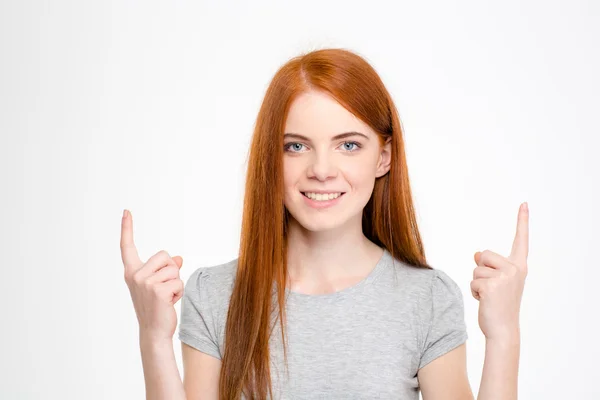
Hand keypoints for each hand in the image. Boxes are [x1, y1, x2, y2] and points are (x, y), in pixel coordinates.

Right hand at [120, 209, 183, 342]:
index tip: (126, 211)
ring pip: (174, 269)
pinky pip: (179, 282)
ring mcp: (145, 283)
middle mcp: (135, 275)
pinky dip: (179, 292)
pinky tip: (169, 303)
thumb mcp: (159, 284)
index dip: (127, 228)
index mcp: (132, 272)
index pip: (128, 246)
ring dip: (176, 283)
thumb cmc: (157, 308)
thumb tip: (180, 258)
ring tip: (166, 298)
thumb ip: (167, 269)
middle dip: (171, 270)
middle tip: (164, 289)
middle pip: (165, 255)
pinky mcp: (158, 291)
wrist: (154, 332)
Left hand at [471, 202, 528, 340]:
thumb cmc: (499, 305)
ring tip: (489, 296)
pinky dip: (474, 292)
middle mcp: (515, 269)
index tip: (524, 203)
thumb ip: (489, 266)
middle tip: (491, 288)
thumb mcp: (497, 282)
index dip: (522, 221)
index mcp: (519, 266)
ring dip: (476, 283)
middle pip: (483, 255)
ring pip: (475, 269)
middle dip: (480, 270)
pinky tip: (485, 301)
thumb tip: (476, 253)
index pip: (521, 240)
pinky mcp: (493, 285)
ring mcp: (505, 277)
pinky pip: (472, 281)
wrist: (503, 329)